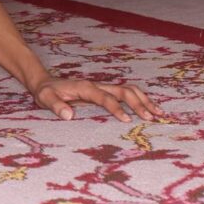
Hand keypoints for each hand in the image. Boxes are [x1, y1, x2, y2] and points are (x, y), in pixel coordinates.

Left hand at [33, 77, 164, 121]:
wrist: (46, 83)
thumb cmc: (46, 93)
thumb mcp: (45, 98)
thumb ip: (55, 105)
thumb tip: (68, 115)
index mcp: (85, 88)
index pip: (104, 97)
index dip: (116, 107)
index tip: (127, 120)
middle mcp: (96, 85)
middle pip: (122, 90)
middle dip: (138, 103)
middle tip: (151, 118)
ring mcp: (102, 87)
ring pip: (128, 90)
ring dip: (144, 100)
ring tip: (159, 113)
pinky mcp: (104, 91)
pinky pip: (125, 92)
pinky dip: (140, 99)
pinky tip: (150, 109)